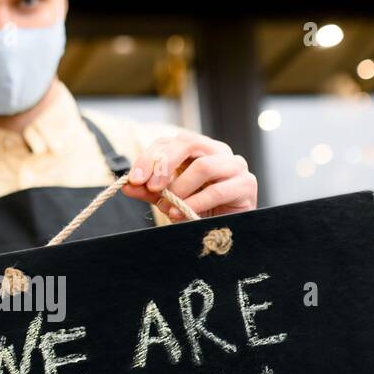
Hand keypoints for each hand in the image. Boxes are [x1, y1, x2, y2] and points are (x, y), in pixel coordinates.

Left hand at [124, 131, 257, 219]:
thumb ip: (150, 191)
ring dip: (181, 188)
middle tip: (151, 187)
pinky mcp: (246, 185)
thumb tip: (127, 186)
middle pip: (188, 142)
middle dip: (164, 164)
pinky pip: (217, 190)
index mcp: (198, 149)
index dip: (150, 158)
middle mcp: (218, 151)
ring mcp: (235, 166)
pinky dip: (196, 203)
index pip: (170, 141)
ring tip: (168, 207)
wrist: (228, 231)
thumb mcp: (169, 198)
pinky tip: (182, 214)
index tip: (135, 180)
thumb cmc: (199, 210)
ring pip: (203, 166)